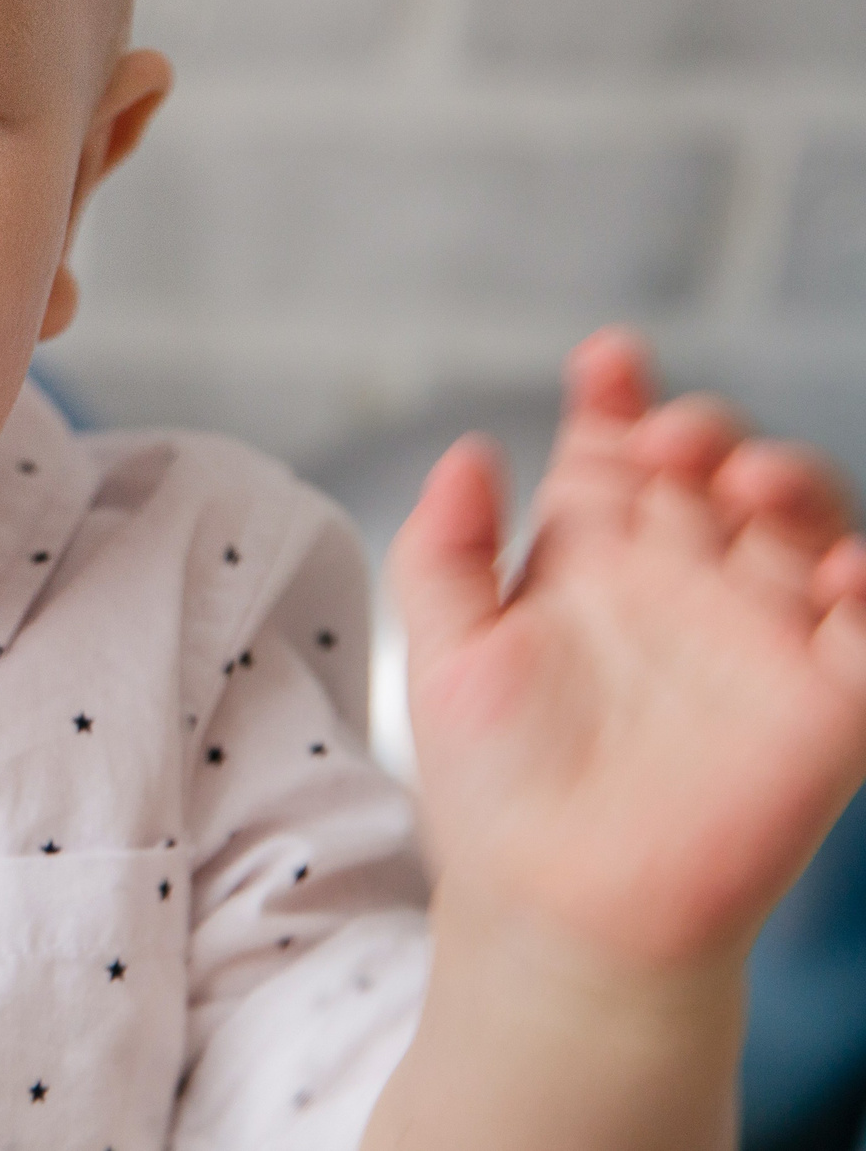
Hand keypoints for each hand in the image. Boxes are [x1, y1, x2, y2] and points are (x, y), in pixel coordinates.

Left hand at [390, 329, 865, 974]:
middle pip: (717, 466)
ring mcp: (760, 636)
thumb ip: (444, 549)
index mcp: (594, 561)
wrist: (554, 910)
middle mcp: (683, 584)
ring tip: (747, 484)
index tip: (608, 360)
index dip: (618, 397)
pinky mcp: (827, 704)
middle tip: (668, 444)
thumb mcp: (447, 654)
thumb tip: (467, 449)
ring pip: (807, 523)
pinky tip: (838, 572)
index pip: (617, 451)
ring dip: (792, 482)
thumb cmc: (495, 792)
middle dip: (704, 430)